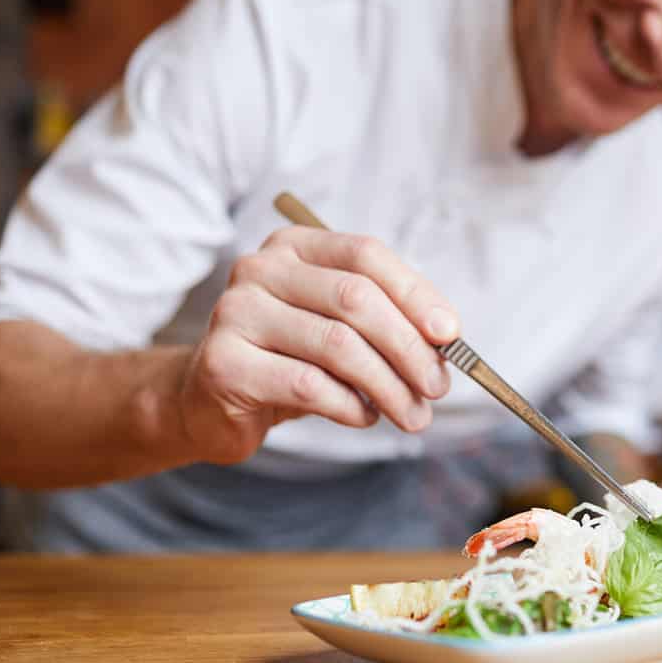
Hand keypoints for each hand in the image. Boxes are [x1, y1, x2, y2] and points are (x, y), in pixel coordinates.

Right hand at [178, 226, 458, 462]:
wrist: (211, 399)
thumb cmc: (289, 360)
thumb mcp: (340, 329)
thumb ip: (388, 322)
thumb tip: (447, 339)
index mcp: (295, 247)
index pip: (366, 255)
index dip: (415, 294)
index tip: (451, 335)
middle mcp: (261, 269)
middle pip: (355, 299)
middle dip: (409, 348)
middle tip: (437, 389)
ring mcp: (237, 312)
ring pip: (337, 346)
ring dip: (388, 387)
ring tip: (412, 415)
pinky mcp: (225, 363)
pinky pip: (308, 385)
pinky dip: (350, 406)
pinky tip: (364, 415)